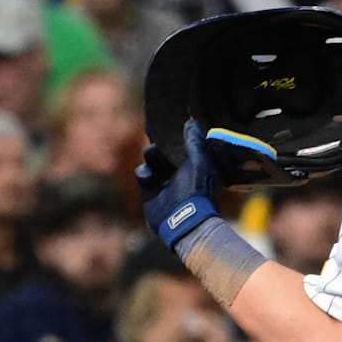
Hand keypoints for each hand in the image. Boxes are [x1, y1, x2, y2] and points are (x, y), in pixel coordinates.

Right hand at [137, 119, 221, 247]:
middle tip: (155, 137)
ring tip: (153, 159)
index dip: (174, 134)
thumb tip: (191, 121)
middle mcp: (179, 171)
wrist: (185, 219)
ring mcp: (164, 181)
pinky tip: (148, 177)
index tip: (167, 124)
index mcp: (195, 163)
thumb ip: (195, 142)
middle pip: (165, 149)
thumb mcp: (200, 162)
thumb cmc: (198, 190)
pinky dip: (143, 172)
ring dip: (151, 156)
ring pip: (151, 160)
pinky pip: (141, 173)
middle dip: (160, 144)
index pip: (182, 143)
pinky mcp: (149, 191)